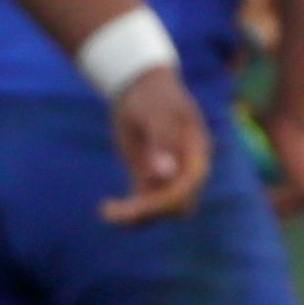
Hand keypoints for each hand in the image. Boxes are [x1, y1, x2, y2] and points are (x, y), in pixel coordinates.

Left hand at [98, 70, 211, 225]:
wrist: (140, 89)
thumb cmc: (153, 96)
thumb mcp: (156, 113)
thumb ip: (163, 141)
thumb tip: (164, 173)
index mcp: (196, 154)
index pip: (188, 188)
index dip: (165, 201)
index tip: (136, 204)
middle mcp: (186, 170)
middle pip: (177, 205)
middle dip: (149, 212)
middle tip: (114, 212)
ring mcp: (169, 176)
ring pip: (160, 210)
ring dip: (136, 216)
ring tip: (107, 212)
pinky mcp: (149, 180)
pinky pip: (144, 205)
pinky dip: (129, 212)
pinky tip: (108, 210)